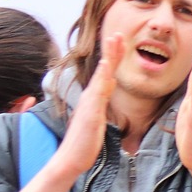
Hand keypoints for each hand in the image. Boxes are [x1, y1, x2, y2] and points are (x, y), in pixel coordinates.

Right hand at [51, 33, 124, 182]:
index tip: (120, 42)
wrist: (71, 158)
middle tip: (119, 32)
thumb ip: (103, 100)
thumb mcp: (98, 117)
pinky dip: (102, 77)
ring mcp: (90, 102)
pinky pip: (98, 92)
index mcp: (95, 98)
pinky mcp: (91, 112)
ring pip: (101, 75)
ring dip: (108, 57)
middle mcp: (91, 96)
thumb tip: (110, 84)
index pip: (106, 73)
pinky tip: (107, 66)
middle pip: (104, 69)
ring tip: (115, 39)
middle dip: (112, 50)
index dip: (113, 57)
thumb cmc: (85, 142)